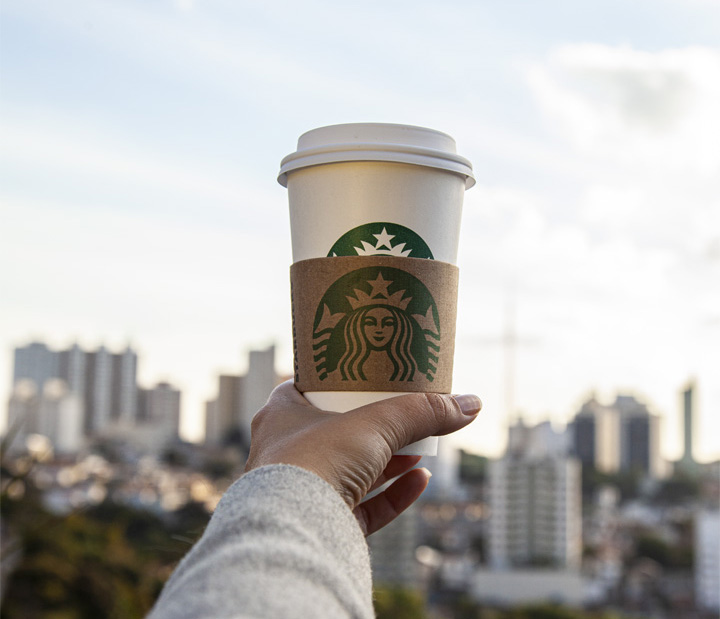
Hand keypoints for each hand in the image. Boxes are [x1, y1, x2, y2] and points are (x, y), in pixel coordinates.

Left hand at [244, 381, 481, 535]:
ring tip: (422, 446)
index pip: (309, 387)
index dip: (341, 381)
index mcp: (282, 414)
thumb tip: (471, 404)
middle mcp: (287, 452)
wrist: (295, 532)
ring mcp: (304, 491)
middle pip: (338, 430)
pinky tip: (421, 480)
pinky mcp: (323, 524)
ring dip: (391, 459)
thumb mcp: (375, 423)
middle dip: (377, 424)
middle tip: (407, 411)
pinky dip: (393, 494)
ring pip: (352, 470)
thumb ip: (422, 412)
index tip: (373, 374)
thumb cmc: (317, 461)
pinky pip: (362, 507)